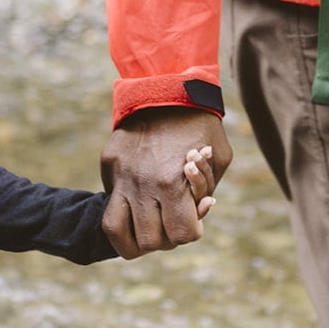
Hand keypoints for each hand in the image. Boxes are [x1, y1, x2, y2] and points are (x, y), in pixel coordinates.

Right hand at [100, 107, 232, 258]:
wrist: (166, 87)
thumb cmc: (201, 124)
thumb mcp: (220, 157)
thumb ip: (207, 191)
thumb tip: (197, 212)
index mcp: (172, 183)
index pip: (181, 235)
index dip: (191, 233)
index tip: (193, 221)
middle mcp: (143, 185)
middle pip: (150, 240)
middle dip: (166, 238)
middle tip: (172, 223)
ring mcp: (121, 177)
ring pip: (117, 232)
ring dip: (135, 238)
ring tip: (148, 229)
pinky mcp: (109, 166)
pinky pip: (109, 204)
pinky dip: (121, 216)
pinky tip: (136, 209)